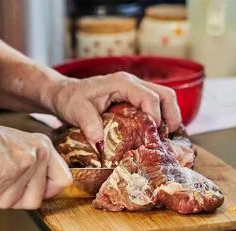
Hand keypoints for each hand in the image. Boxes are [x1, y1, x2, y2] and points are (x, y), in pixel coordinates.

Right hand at [0, 116, 71, 208]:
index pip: (64, 180)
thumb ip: (33, 171)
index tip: (29, 192)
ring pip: (10, 203)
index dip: (47, 192)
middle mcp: (38, 154)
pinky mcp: (5, 171)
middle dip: (11, 199)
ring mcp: (24, 163)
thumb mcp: (19, 151)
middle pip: (34, 200)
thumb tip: (40, 197)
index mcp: (44, 148)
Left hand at [45, 72, 181, 144]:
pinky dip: (161, 118)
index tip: (153, 136)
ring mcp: (134, 90)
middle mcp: (132, 84)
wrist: (63, 94)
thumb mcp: (75, 110)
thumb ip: (88, 123)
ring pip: (163, 98)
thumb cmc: (69, 99)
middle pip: (164, 95)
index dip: (156, 116)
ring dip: (170, 117)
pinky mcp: (133, 99)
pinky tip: (158, 135)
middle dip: (172, 115)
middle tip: (171, 137)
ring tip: (168, 138)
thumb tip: (99, 140)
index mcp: (122, 83)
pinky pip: (154, 105)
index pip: (149, 97)